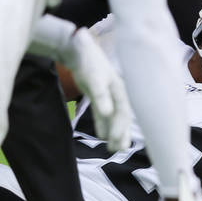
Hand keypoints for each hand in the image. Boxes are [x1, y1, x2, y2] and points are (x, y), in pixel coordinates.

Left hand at [61, 27, 132, 151]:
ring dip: (113, 131)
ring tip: (113, 148)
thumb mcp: (94, 80)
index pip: (123, 112)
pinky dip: (102, 124)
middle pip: (121, 117)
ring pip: (113, 117)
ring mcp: (107, 95)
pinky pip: (102, 113)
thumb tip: (108, 114)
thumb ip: (101, 97)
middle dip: (121, 133)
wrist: (78, 50)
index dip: (121, 127)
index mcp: (119, 89)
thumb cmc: (88, 62)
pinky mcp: (97, 96)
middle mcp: (116, 93)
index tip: (117, 141)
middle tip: (119, 150)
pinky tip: (102, 136)